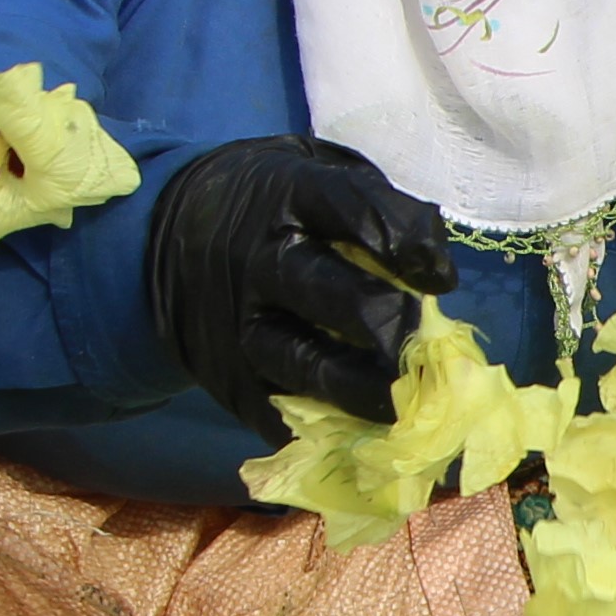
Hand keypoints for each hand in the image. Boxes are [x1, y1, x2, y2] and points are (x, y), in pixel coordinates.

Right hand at [141, 138, 455, 427]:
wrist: (175, 237)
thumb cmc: (283, 213)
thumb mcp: (320, 183)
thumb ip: (378, 212)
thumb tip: (435, 269)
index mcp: (289, 196)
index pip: (351, 207)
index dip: (402, 240)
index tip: (439, 276)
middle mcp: (261, 259)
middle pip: (329, 293)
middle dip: (386, 323)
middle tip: (423, 345)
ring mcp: (240, 322)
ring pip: (304, 363)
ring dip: (362, 389)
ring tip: (404, 402)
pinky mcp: (229, 375)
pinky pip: (279, 411)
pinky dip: (323, 428)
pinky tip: (364, 432)